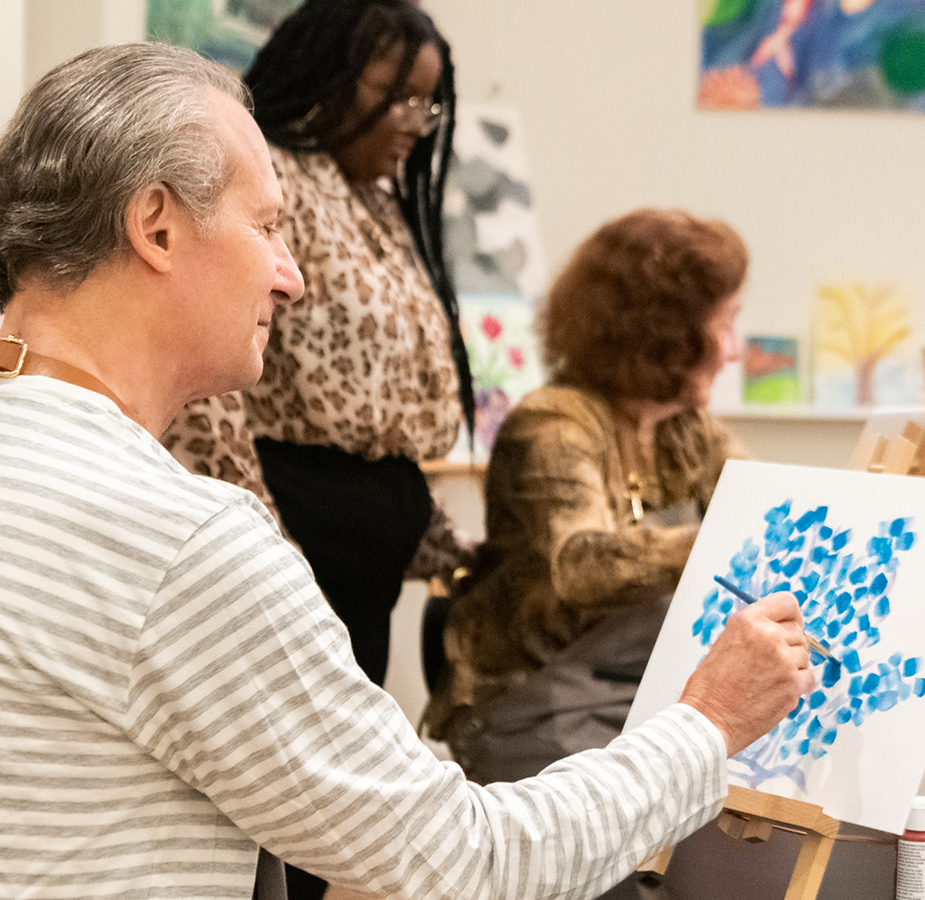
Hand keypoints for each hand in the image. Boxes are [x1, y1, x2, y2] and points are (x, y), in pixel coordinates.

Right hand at [679, 591, 814, 755]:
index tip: (788, 622)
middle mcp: (769, 637)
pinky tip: (776, 688)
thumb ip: (752, 630)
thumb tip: (775, 626)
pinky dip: (798, 682)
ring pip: (804, 654)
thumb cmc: (711, 684)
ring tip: (768, 676)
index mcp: (749, 621)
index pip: (787, 602)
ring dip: (792, 663)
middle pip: (798, 630)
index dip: (789, 614)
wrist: (710, 718)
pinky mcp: (794, 686)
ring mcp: (785, 662)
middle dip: (787, 642)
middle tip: (769, 658)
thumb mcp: (726, 642)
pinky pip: (809, 676)